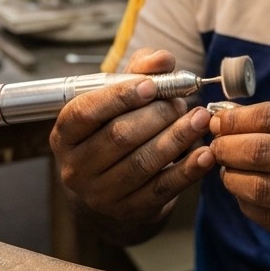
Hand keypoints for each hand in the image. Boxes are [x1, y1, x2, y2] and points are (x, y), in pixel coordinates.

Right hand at [50, 47, 212, 229]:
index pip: (85, 112)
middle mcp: (75, 168)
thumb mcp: (118, 100)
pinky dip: (187, 170)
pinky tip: (205, 154)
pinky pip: (162, 188)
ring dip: (177, 138)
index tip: (151, 85)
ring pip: (143, 163)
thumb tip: (163, 59)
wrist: (112, 191)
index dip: (119, 97)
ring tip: (200, 119)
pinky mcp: (129, 211)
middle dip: (157, 115)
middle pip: (119, 136)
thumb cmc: (115, 132)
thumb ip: (139, 73)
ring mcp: (100, 194)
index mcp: (65, 135)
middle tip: (182, 103)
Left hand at [208, 100, 269, 258]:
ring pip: (259, 189)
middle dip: (226, 148)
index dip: (235, 120)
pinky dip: (247, 204)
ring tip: (228, 170)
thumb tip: (230, 118)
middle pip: (260, 153)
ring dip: (232, 178)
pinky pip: (268, 218)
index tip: (218, 122)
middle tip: (216, 146)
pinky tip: (245, 193)